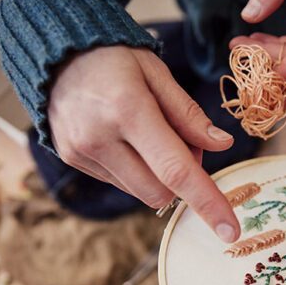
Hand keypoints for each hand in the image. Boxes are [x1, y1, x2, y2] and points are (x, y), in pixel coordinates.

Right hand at [49, 46, 239, 241]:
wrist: (55, 53)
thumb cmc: (114, 58)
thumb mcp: (157, 74)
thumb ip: (189, 115)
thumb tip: (223, 146)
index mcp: (127, 111)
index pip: (176, 170)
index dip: (207, 202)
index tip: (231, 231)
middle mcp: (100, 138)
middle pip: (161, 192)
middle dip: (183, 179)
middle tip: (184, 142)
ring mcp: (82, 153)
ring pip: (141, 192)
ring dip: (159, 176)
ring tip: (151, 135)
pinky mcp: (72, 161)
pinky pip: (121, 183)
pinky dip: (137, 170)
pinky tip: (127, 139)